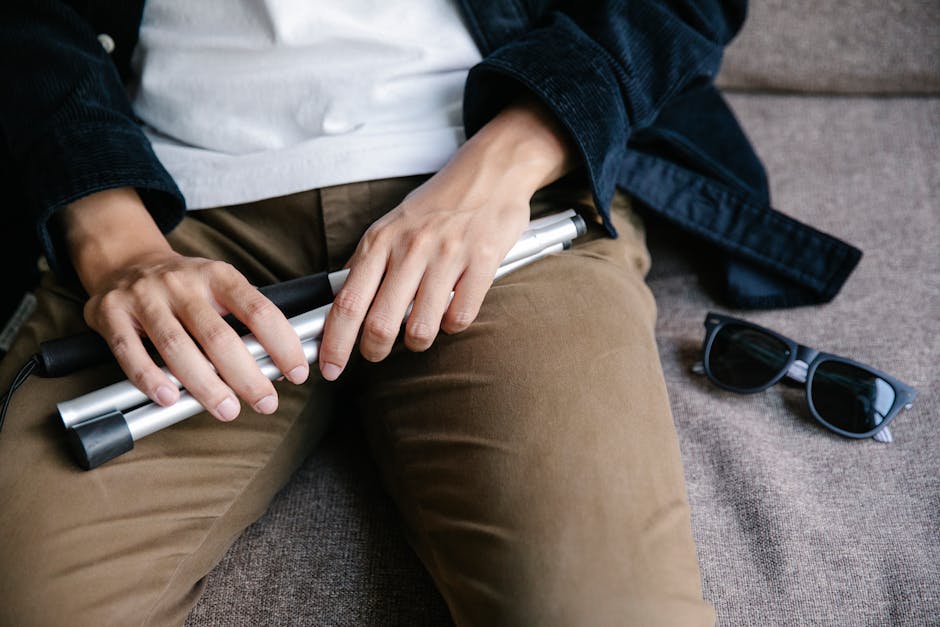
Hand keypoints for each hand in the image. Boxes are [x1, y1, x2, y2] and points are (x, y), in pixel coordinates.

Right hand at [62, 188, 308, 420]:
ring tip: (227, 409)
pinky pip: (129, 351)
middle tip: (266, 401)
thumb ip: (245, 321)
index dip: (282, 343)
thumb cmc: (185, 288)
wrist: (125, 261)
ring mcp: (144, 296)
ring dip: (204, 384)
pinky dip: (150, 377)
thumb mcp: (219, 288)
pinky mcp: (111, 312)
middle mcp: (182, 282)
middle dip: (247, 375)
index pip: (258, 310)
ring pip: (177, 346)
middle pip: (218, 335)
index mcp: (217, 275)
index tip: (297, 372)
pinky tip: (168, 399)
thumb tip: (280, 366)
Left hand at [318, 97, 573, 379]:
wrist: (489, 172)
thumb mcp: (390, 225)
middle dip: (374, 351)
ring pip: (420, 329)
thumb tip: (339, 302)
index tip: (329, 367)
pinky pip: (460, 317)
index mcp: (380, 241)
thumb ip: (367, 262)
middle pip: (380, 324)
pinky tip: (452, 310)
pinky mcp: (482, 262)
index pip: (347, 303)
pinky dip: (453, 325)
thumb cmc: (437, 205)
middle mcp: (409, 248)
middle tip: (376, 353)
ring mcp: (447, 255)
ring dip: (417, 341)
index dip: (334, 343)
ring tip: (420, 329)